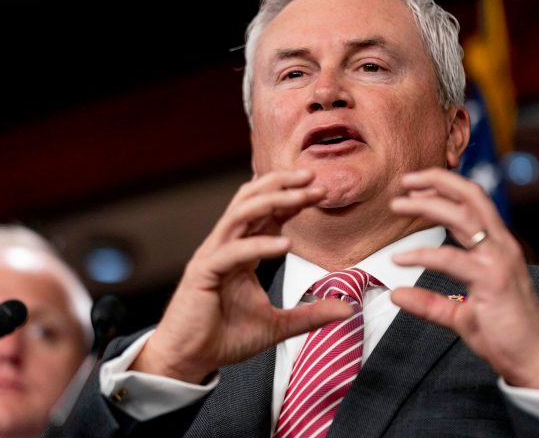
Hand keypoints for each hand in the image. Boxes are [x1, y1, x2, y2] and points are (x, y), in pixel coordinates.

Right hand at [132, 170, 352, 382]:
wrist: (190, 360)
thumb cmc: (226, 338)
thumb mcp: (278, 325)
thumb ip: (311, 314)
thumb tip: (347, 309)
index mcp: (240, 251)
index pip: (266, 214)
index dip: (291, 199)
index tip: (320, 190)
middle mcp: (226, 245)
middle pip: (251, 201)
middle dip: (282, 185)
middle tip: (313, 177)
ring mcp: (212, 256)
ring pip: (240, 214)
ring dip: (272, 201)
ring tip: (302, 196)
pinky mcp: (203, 273)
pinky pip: (233, 251)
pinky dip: (259, 245)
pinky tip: (285, 244)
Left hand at [389, 167, 538, 393]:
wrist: (533, 360)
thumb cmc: (503, 334)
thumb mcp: (459, 314)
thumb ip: (429, 302)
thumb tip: (397, 295)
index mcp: (497, 246)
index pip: (474, 202)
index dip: (446, 187)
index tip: (415, 188)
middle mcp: (501, 245)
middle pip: (471, 196)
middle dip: (437, 180)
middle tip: (404, 181)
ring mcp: (499, 260)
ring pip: (463, 216)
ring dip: (427, 205)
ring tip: (398, 205)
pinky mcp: (493, 279)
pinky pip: (452, 259)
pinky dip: (422, 255)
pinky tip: (400, 258)